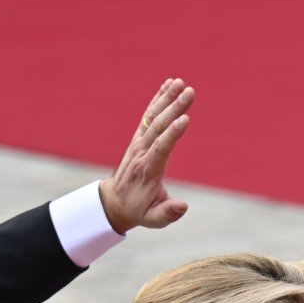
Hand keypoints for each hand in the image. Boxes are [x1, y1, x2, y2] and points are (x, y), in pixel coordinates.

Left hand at [99, 78, 194, 233]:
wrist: (114, 202)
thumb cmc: (138, 211)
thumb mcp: (152, 220)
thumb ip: (167, 214)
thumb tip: (184, 206)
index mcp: (147, 172)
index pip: (160, 150)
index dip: (172, 134)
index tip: (185, 119)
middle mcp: (141, 154)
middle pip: (157, 127)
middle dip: (173, 108)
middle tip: (189, 92)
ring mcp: (139, 143)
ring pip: (153, 117)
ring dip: (167, 99)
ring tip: (181, 83)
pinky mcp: (139, 137)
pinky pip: (149, 115)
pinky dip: (158, 99)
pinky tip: (170, 84)